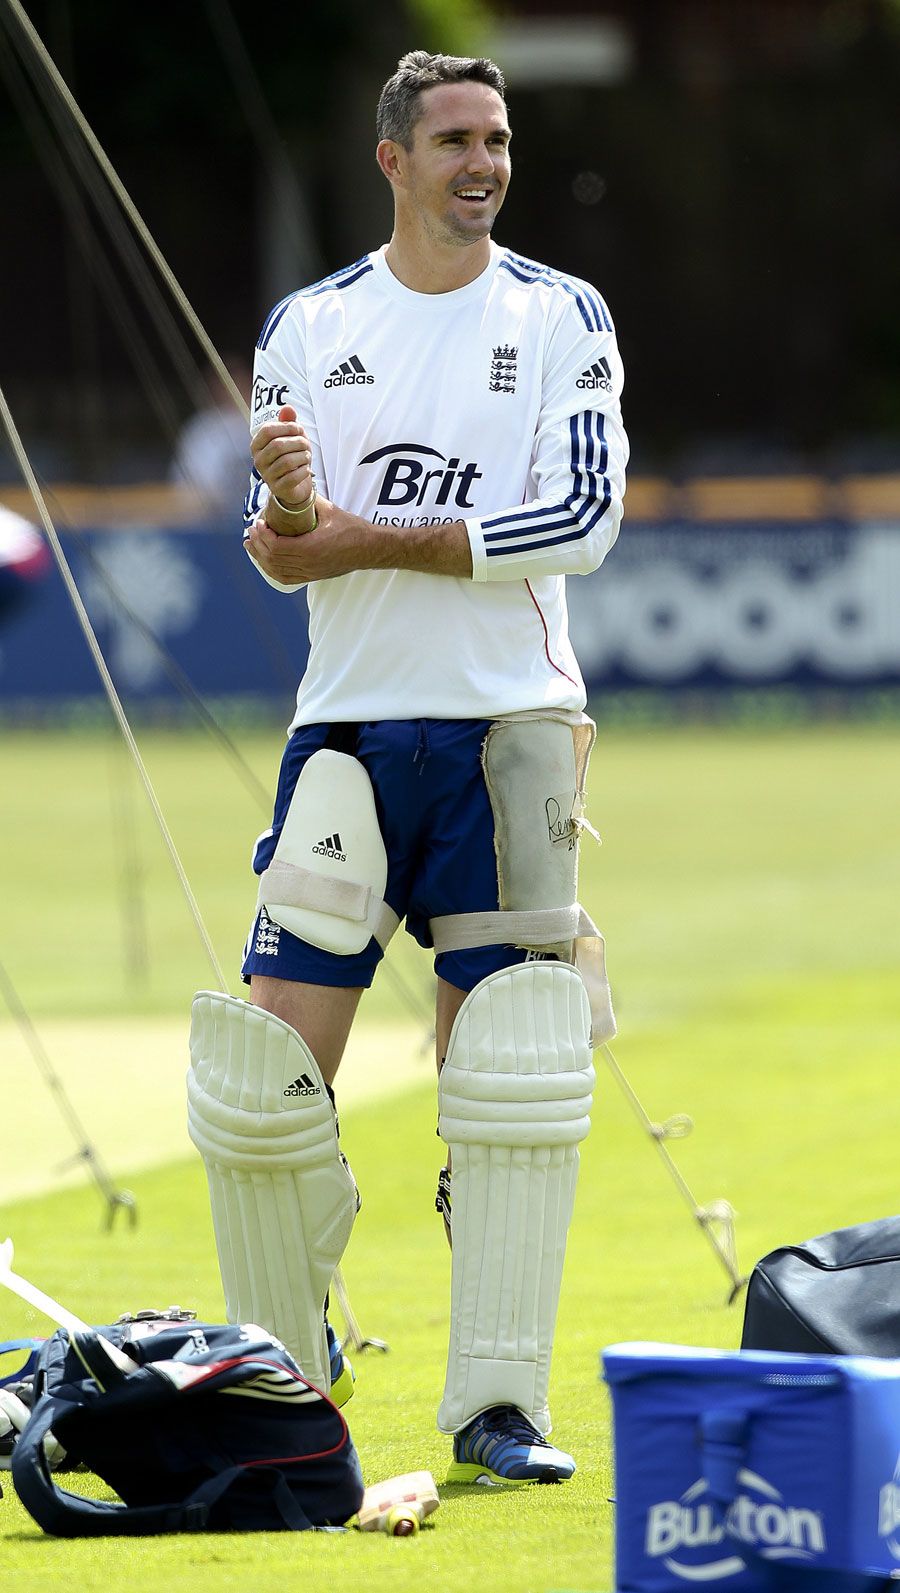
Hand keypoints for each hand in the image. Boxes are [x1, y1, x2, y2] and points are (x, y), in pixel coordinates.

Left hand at [245, 494, 371, 584]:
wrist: (368, 548)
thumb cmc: (352, 528)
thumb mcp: (330, 510)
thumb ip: (309, 500)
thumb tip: (292, 489)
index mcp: (312, 548)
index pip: (278, 546)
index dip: (264, 535)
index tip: (258, 523)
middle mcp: (309, 564)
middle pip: (273, 559)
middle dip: (258, 544)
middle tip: (251, 530)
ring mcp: (310, 572)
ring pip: (276, 570)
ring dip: (260, 558)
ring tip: (251, 545)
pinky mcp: (312, 577)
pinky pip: (286, 578)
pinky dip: (272, 570)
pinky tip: (264, 562)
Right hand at [251, 404, 314, 517]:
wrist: (294, 486)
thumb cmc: (291, 457)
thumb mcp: (290, 437)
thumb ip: (288, 422)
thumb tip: (288, 407)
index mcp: (257, 445)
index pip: (268, 430)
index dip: (287, 427)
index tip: (299, 430)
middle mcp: (258, 460)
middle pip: (278, 445)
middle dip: (298, 442)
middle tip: (306, 445)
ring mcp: (267, 475)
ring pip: (287, 461)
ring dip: (303, 457)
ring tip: (307, 457)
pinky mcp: (277, 488)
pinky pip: (293, 477)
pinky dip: (304, 471)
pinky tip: (306, 469)